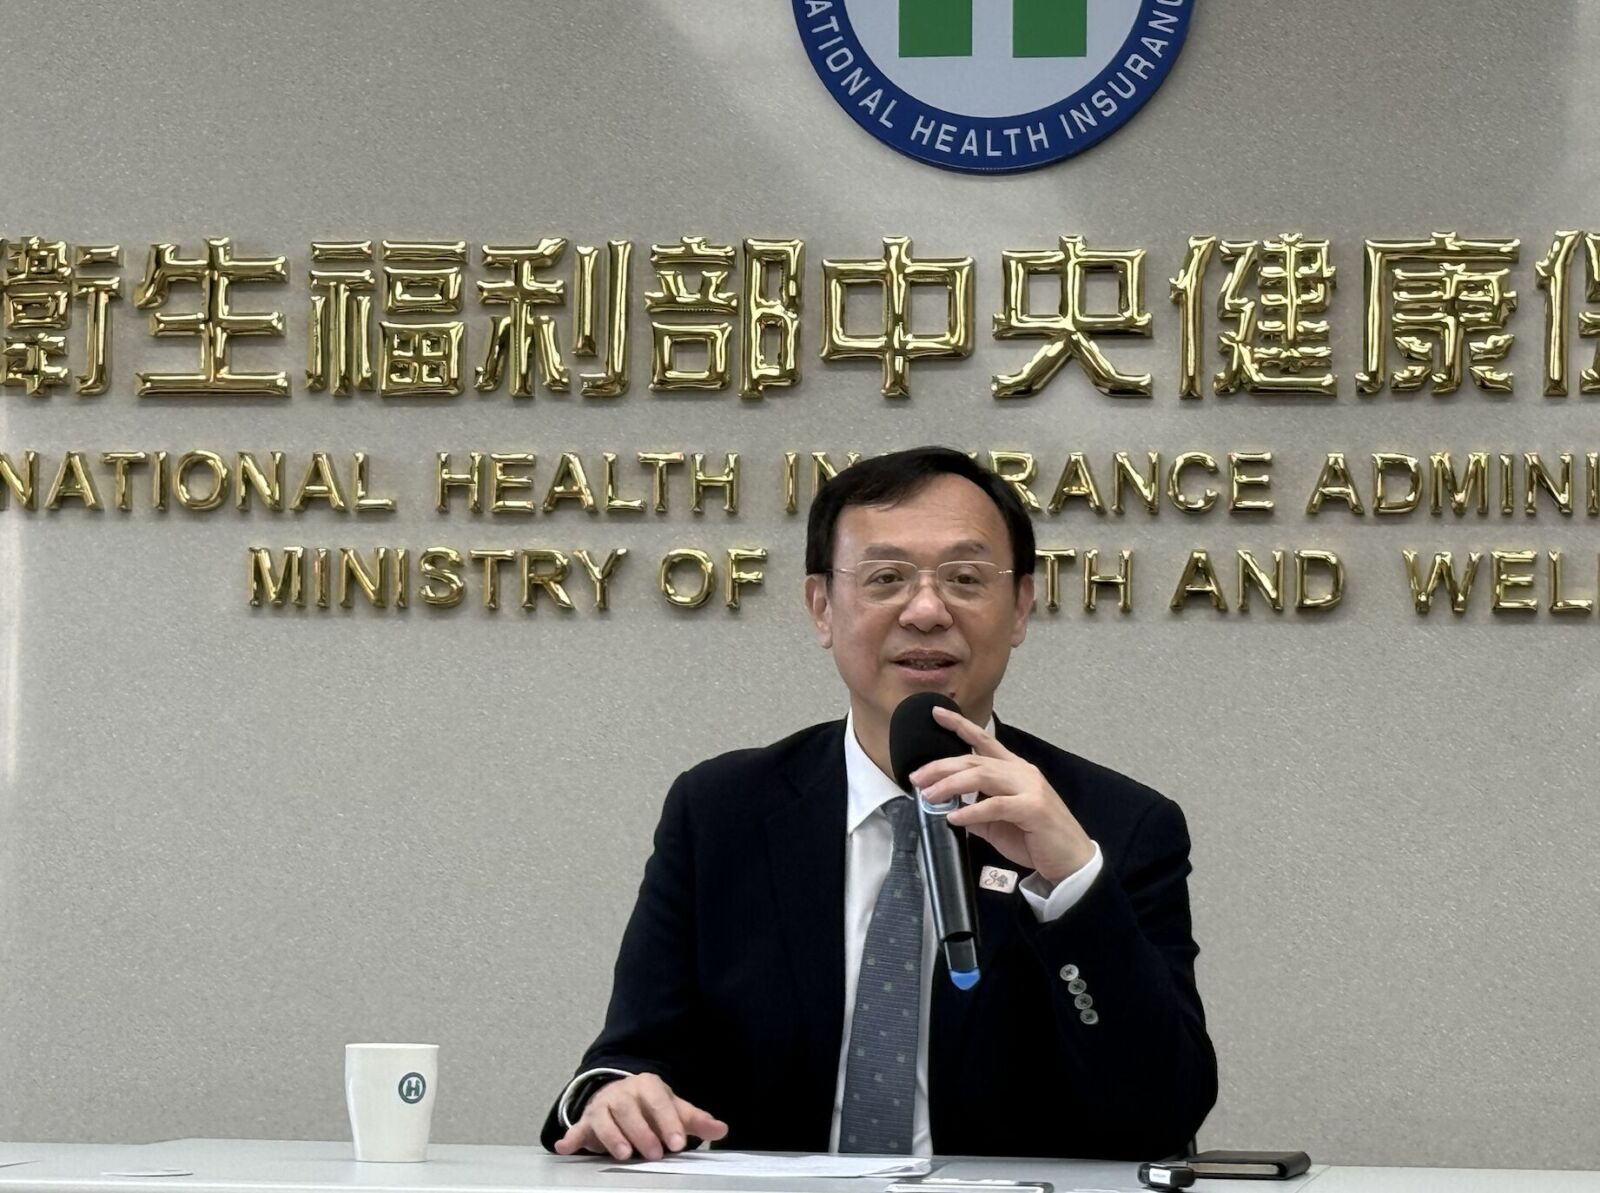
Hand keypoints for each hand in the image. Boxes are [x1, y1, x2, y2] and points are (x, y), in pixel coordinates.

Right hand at [554, 1072, 727, 1160]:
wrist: (620, 1096)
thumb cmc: (651, 1106)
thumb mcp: (674, 1109)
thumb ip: (696, 1120)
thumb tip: (721, 1129)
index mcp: (648, 1085)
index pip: (659, 1101)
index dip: (669, 1121)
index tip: (678, 1142)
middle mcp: (623, 1092)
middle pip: (631, 1111)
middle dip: (643, 1133)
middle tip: (655, 1154)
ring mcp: (603, 1106)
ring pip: (606, 1120)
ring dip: (613, 1137)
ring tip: (624, 1155)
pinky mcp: (587, 1121)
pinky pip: (578, 1128)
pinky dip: (571, 1137)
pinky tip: (565, 1147)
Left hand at [910, 706, 1093, 886]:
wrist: (1071, 861)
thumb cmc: (1037, 840)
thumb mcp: (998, 823)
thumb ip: (976, 811)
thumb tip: (948, 808)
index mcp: (1015, 770)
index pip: (985, 740)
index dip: (960, 725)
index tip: (936, 714)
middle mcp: (1022, 772)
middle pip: (975, 759)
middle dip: (942, 766)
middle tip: (917, 777)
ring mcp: (1030, 788)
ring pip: (982, 776)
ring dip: (951, 785)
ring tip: (929, 795)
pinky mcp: (1033, 808)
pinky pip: (995, 805)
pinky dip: (971, 811)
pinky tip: (954, 817)